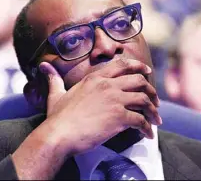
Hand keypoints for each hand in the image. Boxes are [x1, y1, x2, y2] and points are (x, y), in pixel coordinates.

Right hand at [37, 58, 161, 155]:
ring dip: (153, 110)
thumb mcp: (56, 94)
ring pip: (144, 99)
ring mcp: (114, 100)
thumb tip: (43, 66)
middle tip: (155, 101)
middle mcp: (108, 85)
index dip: (138, 67)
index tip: (147, 71)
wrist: (59, 134)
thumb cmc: (58, 117)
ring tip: (156, 119)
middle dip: (151, 90)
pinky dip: (147, 128)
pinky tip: (148, 134)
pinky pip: (141, 120)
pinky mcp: (119, 117)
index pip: (123, 65)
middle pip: (139, 81)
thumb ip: (54, 79)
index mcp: (95, 78)